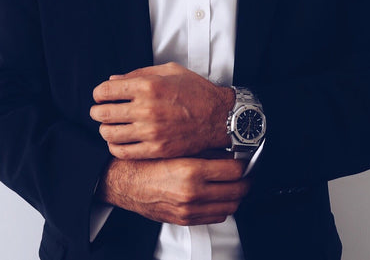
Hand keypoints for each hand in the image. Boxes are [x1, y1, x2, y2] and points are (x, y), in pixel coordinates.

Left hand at [90, 62, 234, 158]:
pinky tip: (118, 142)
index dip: (98, 93)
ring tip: (110, 127)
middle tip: (100, 112)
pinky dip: (114, 147)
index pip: (106, 90)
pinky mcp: (157, 149)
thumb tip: (114, 80)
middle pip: (103, 113)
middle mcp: (147, 109)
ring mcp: (151, 131)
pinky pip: (124, 151)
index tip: (100, 96)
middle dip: (97, 112)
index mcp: (148, 86)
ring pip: (110, 133)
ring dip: (104, 129)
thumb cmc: (198, 93)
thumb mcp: (171, 71)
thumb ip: (139, 73)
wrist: (220, 118)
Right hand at [97, 157, 249, 225]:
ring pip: (231, 206)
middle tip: (245, 172)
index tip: (244, 160)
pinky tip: (218, 196)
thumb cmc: (144, 164)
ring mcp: (189, 209)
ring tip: (233, 184)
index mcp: (191, 171)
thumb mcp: (175, 149)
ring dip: (236, 195)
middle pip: (238, 190)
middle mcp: (192, 193)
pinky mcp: (185, 220)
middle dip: (246, 180)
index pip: (235, 170)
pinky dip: (223, 207)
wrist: (123, 183)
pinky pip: (216, 217)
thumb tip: (228, 154)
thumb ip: (203, 152)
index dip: (244, 163)